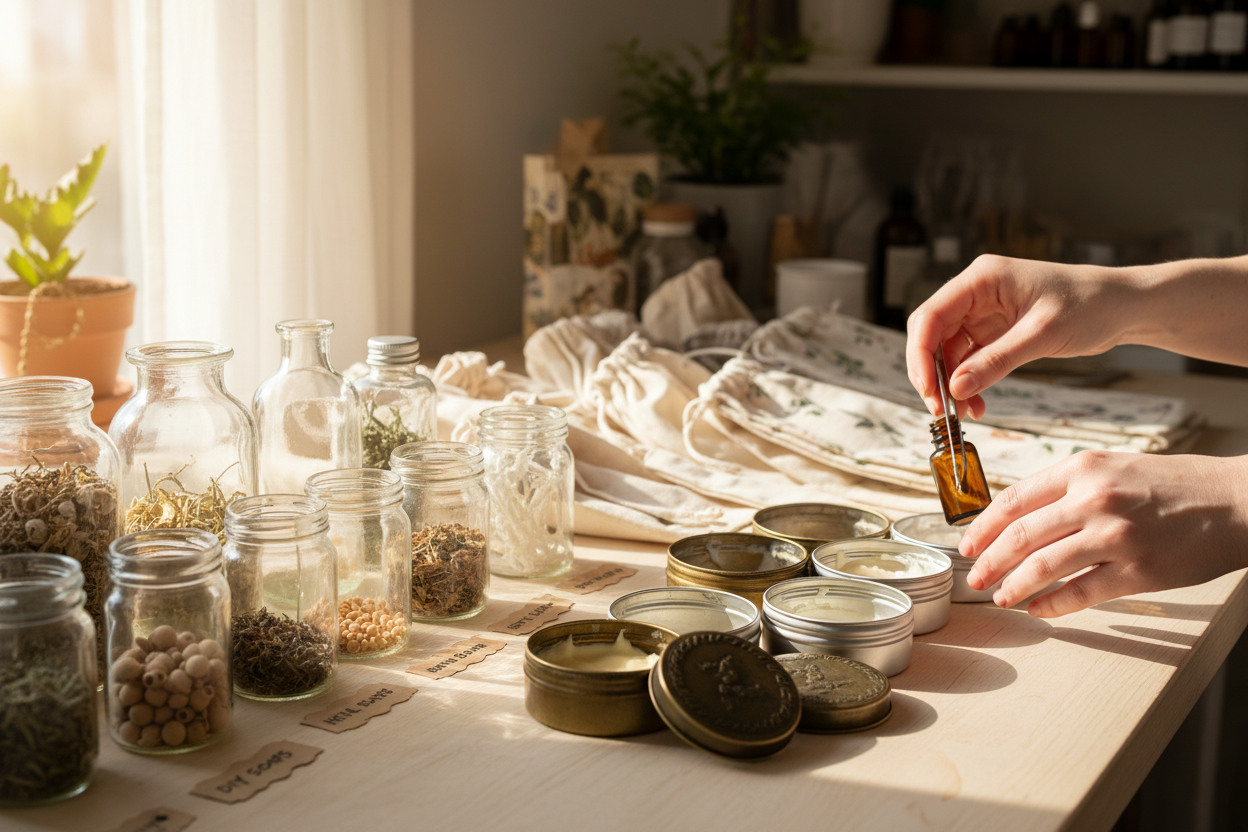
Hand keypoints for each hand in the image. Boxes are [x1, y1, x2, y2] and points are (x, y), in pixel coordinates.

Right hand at [906, 255, 1133, 417]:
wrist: (1124, 306)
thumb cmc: (1090, 305)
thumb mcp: (1042, 335)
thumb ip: (996, 361)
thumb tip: (955, 389)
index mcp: (981, 278)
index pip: (930, 315)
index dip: (920, 354)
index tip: (928, 390)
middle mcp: (976, 292)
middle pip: (932, 334)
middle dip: (932, 373)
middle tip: (940, 409)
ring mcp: (983, 312)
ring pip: (948, 351)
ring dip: (951, 383)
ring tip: (964, 413)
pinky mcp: (995, 330)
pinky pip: (969, 359)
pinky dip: (970, 382)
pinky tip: (977, 404)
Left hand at [963, 450, 1247, 616]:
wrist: (1235, 501)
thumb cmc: (1172, 484)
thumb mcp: (1113, 468)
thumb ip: (1067, 487)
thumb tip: (1018, 517)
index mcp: (1083, 469)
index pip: (1014, 499)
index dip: (982, 527)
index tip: (968, 544)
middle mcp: (1094, 500)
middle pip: (1020, 535)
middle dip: (988, 561)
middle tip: (974, 577)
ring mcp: (1116, 537)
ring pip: (1043, 567)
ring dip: (1013, 586)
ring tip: (1001, 596)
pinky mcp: (1138, 572)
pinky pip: (1080, 594)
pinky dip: (1051, 605)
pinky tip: (1038, 609)